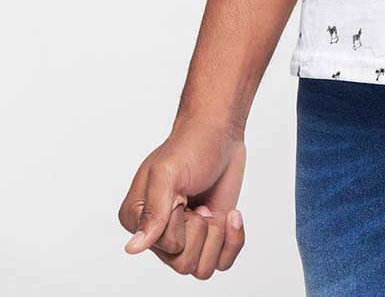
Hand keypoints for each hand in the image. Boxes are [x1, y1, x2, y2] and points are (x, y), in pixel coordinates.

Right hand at [118, 118, 247, 277]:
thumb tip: (133, 248)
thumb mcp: (168, 172)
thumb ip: (153, 212)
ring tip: (211, 209)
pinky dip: (234, 241)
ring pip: (202, 270)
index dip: (183, 223)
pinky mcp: (210, 237)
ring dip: (217, 237)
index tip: (183, 195)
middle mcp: (159, 235)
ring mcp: (186, 237)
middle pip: (184, 265)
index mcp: (138, 220)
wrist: (219, 132)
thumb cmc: (190, 146)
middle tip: (199, 202)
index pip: (167, 248)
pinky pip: (222, 263)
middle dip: (202, 231)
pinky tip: (232, 215)